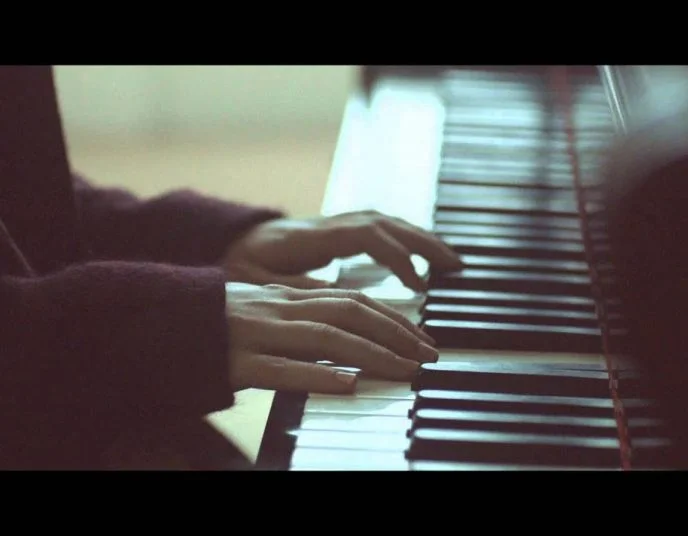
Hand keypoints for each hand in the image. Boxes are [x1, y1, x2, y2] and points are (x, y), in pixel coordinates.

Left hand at [221, 211, 463, 290]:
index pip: (368, 237)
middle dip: (425, 242)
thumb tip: (339, 300)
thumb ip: (297, 288)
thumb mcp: (258, 281)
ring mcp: (335, 225)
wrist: (229, 242)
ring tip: (451, 262)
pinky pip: (381, 229)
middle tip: (456, 267)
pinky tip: (422, 256)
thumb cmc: (240, 264)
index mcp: (312, 236)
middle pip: (387, 223)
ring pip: (388, 222)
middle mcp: (329, 224)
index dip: (397, 257)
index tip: (420, 286)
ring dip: (421, 238)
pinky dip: (406, 239)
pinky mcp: (338, 233)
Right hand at [225, 282, 438, 393]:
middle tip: (429, 356)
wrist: (156, 323)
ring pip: (325, 338)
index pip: (354, 300)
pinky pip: (282, 369)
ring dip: (372, 354)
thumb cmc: (216, 324)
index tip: (422, 338)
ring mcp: (258, 334)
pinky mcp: (236, 363)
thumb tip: (346, 335)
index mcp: (288, 297)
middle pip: (350, 314)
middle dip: (396, 334)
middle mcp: (279, 309)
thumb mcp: (265, 311)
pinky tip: (348, 384)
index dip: (393, 318)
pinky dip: (319, 375)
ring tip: (406, 370)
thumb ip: (302, 317)